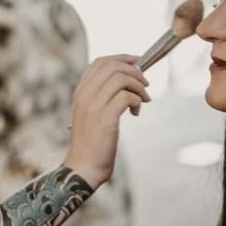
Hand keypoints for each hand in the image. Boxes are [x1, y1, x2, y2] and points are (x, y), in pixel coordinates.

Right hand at [62, 55, 148, 188]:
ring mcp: (93, 105)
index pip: (100, 62)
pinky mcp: (105, 118)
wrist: (83, 167)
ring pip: (121, 78)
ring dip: (138, 86)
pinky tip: (136, 112)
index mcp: (80, 91)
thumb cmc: (91, 143)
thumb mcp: (91, 114)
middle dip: (134, 71)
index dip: (122, 58)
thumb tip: (126, 81)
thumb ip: (101, 97)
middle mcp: (85, 95)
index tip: (137, 63)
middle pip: (112, 66)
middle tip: (144, 84)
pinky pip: (126, 97)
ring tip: (143, 100)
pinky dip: (137, 101)